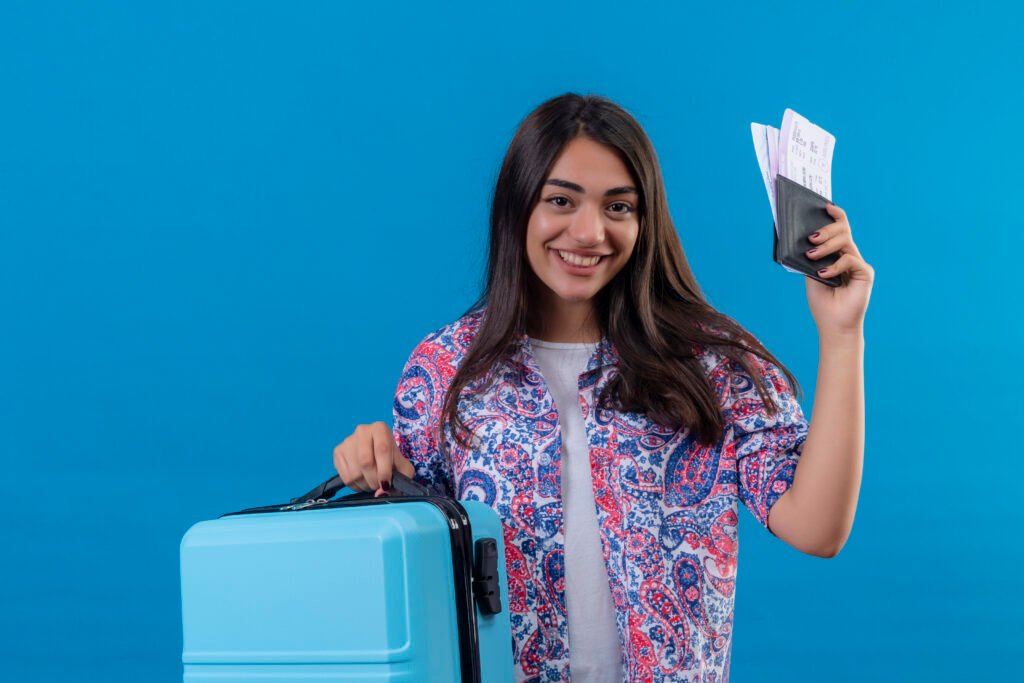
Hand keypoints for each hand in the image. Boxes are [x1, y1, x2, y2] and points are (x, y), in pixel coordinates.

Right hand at [333, 421, 416, 495]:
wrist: (375, 451)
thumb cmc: (390, 458)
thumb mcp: (403, 465)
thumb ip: (401, 478)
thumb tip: (382, 493)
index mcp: (380, 428)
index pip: (382, 450)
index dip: (384, 471)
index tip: (386, 484)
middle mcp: (362, 430)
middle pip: (365, 462)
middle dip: (374, 481)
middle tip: (379, 486)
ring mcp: (347, 441)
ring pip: (354, 472)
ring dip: (365, 485)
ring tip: (371, 483)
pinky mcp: (337, 452)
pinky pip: (345, 477)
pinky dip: (355, 486)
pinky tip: (362, 481)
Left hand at [803, 203, 874, 337]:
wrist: (833, 325)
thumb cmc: (822, 301)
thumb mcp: (810, 274)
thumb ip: (810, 256)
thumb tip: (802, 238)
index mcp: (837, 254)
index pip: (840, 229)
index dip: (835, 215)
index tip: (826, 206)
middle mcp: (850, 256)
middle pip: (843, 230)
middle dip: (826, 230)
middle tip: (811, 238)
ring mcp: (858, 264)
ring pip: (845, 242)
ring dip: (826, 246)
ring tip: (812, 255)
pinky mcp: (865, 273)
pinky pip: (850, 260)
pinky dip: (834, 266)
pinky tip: (823, 274)